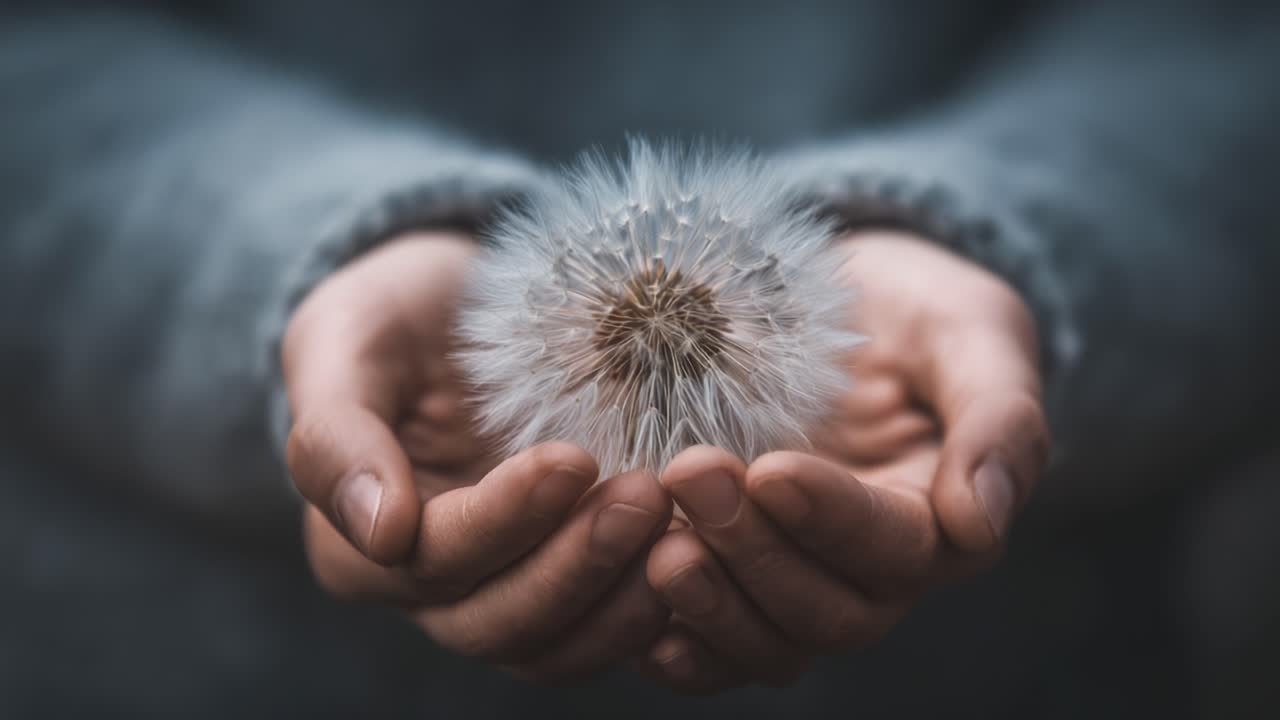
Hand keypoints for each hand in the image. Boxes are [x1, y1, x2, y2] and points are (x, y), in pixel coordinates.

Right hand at [283, 232, 672, 682]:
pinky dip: (653, 606)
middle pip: (498, 621)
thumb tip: (381, 533)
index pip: (432, 559)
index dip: (503, 520)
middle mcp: (429, 591)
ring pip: (557, 644)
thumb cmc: (388, 316)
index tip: (572, 458)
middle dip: (578, 565)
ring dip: (623, 598)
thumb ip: (336, 433)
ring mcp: (502, 591)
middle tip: (647, 495)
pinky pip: (604, 627)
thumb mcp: (342, 341)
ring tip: (685, 530)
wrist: (454, 312)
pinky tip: (701, 552)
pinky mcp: (564, 580)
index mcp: (357, 545)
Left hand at [635, 230, 1049, 692]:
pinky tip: (637, 620)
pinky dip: (680, 644)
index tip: (772, 469)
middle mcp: (874, 573)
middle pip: (827, 610)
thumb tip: (980, 521)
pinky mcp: (742, 578)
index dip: (832, 519)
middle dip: (755, 552)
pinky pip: (719, 646)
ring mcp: (803, 580)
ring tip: (657, 546)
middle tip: (690, 474)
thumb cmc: (917, 312)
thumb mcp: (972, 333)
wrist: (842, 306)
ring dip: (712, 605)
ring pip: (771, 641)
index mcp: (942, 523)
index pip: (895, 547)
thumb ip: (997, 417)